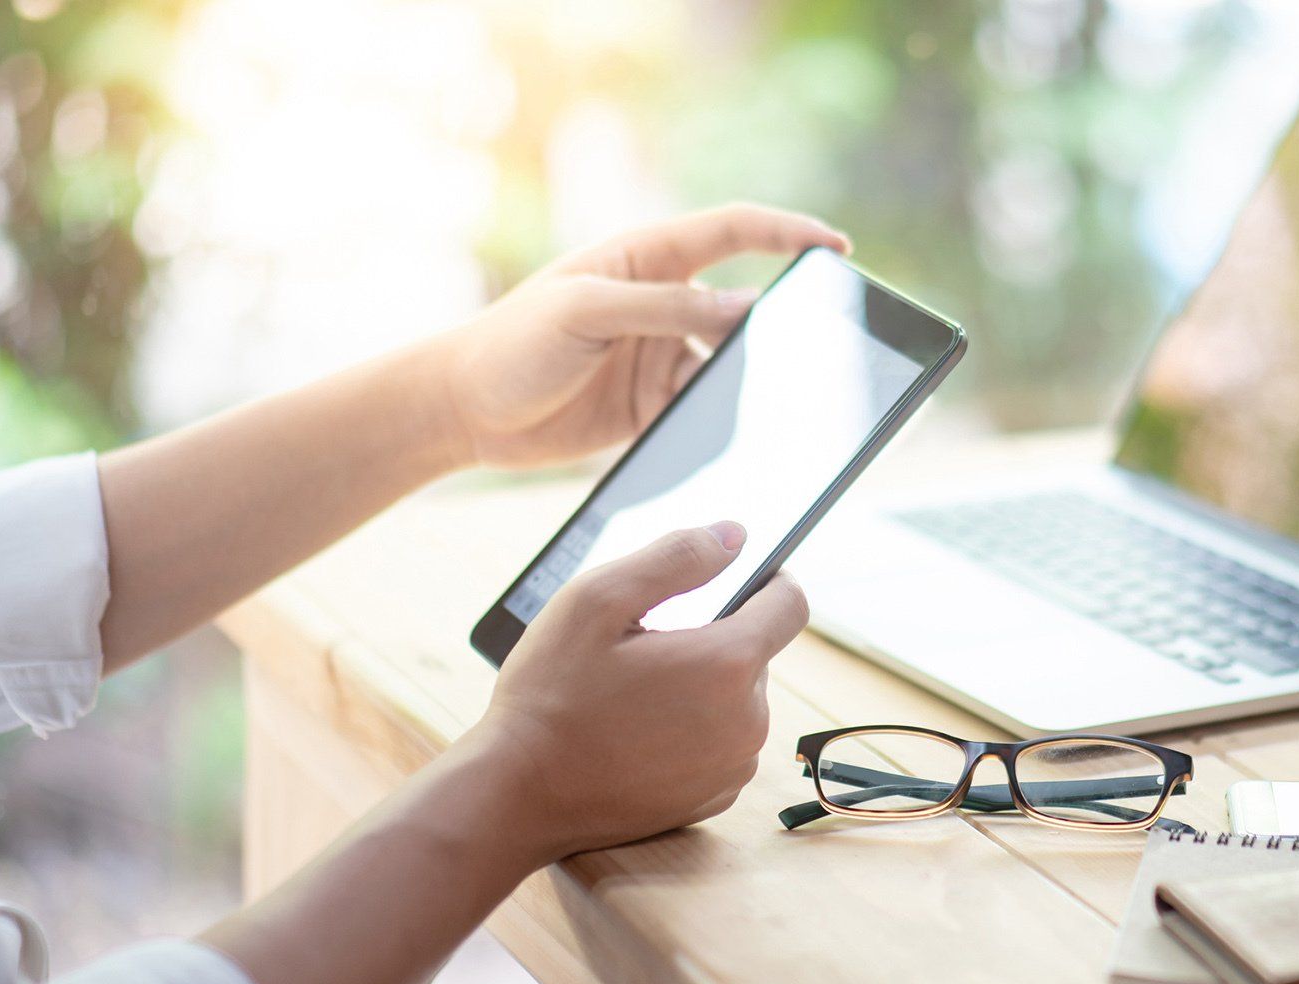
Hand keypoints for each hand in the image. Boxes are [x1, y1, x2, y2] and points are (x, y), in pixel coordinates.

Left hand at [439, 204, 850, 467]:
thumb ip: (667, 307)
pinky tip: (725, 436)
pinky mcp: (649, 407)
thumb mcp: (585, 312)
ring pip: (726, 366)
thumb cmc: (510, 343)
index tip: (836, 249)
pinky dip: (717, 422)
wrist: (462, 411)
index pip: (732, 231)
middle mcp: (660, 302)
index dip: (787, 233)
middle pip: (741, 306)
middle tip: (820, 346)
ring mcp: (657, 355)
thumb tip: (747, 309)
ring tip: (767, 406)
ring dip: (745, 384)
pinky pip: (701, 411)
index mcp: (645, 257)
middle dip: (780, 325)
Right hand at [471, 523, 809, 857]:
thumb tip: (734, 536)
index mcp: (728, 664)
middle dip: (713, 639)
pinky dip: (693, 732)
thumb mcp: (596, 601)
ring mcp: (732, 766)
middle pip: (755, 654)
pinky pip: (722, 746)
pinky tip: (638, 734)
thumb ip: (674, 558)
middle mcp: (747, 720)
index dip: (770, 580)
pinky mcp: (713, 798)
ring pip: (738, 702)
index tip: (741, 576)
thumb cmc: (551, 695)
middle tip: (646, 647)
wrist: (519, 796)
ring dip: (702, 688)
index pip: (790, 604)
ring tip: (635, 694)